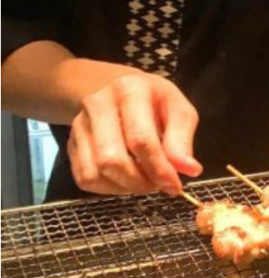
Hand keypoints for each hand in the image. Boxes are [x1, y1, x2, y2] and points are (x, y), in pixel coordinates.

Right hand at [67, 73, 201, 195]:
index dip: (158, 168)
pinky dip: (109, 188)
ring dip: (124, 187)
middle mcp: (98, 105)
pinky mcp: (71, 143)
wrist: (121, 89)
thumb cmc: (155, 101)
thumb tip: (189, 170)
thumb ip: (183, 139)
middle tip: (159, 185)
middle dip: (140, 182)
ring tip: (145, 180)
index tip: (174, 185)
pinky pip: (85, 178)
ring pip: (95, 173)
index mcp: (130, 91)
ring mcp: (80, 124)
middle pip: (112, 159)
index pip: (140, 139)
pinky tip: (127, 179)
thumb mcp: (178, 109)